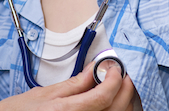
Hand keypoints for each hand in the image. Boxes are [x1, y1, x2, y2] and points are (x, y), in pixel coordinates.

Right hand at [0, 63, 136, 110]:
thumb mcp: (44, 93)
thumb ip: (74, 83)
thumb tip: (94, 69)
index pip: (102, 97)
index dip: (114, 80)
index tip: (114, 67)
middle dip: (124, 90)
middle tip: (121, 74)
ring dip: (121, 102)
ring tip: (117, 86)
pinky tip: (110, 102)